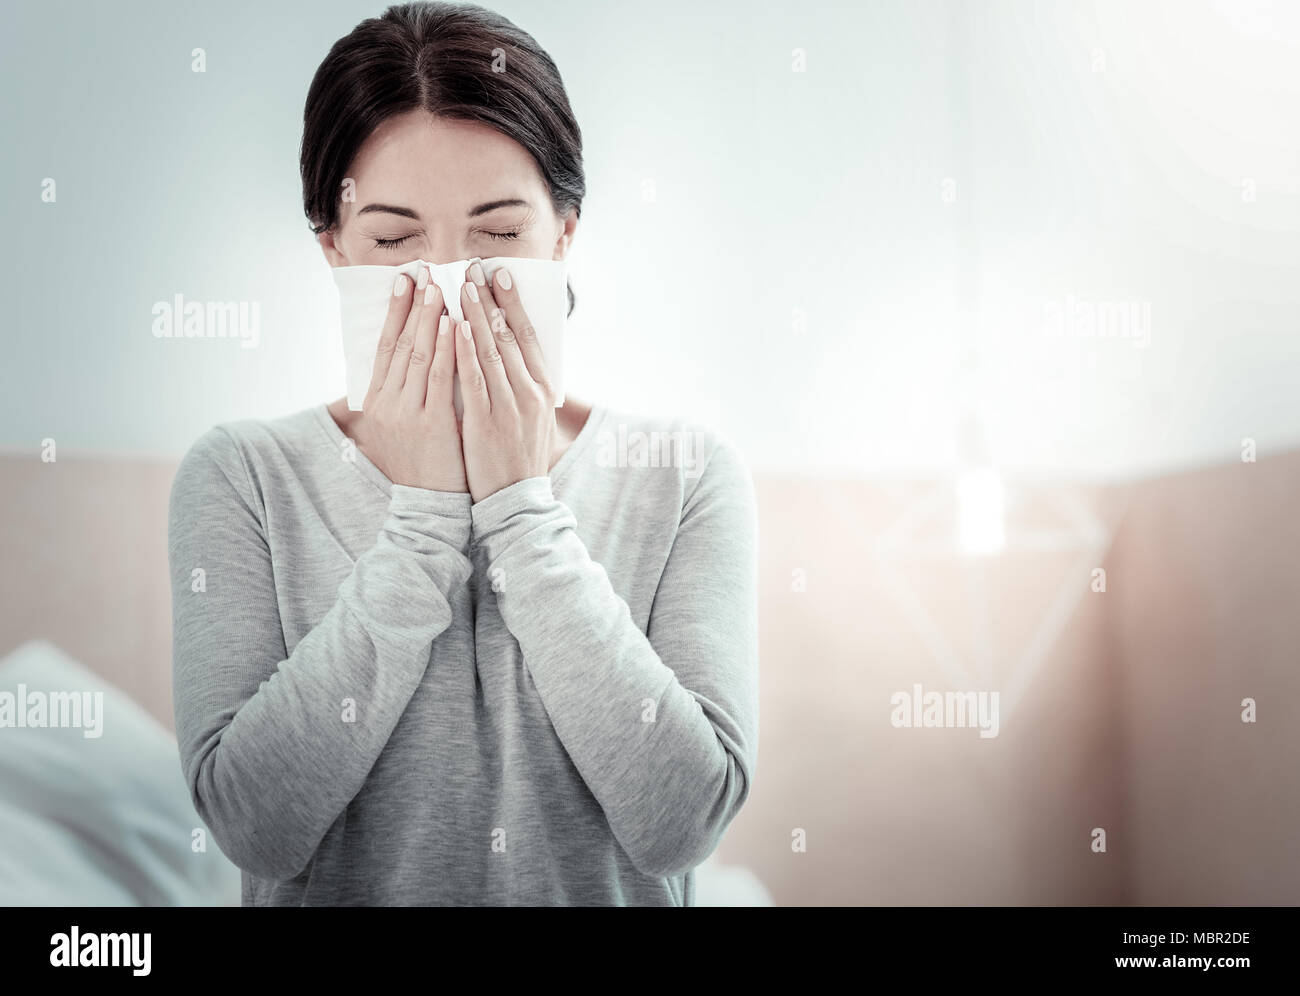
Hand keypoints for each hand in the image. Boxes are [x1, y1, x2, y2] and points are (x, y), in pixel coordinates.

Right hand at [352, 265, 467, 492]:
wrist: (429, 508)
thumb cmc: (424, 465)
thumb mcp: (403, 427)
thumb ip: (403, 394)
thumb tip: (408, 358)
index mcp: (379, 402)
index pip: (385, 346)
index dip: (395, 311)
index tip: (404, 280)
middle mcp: (388, 403)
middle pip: (400, 344)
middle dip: (413, 304)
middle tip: (424, 271)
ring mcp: (408, 413)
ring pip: (419, 355)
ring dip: (430, 317)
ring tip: (440, 287)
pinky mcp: (431, 424)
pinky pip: (440, 378)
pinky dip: (448, 348)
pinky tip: (456, 324)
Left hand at [454, 259, 556, 502]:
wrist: (516, 500)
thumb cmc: (520, 457)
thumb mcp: (535, 418)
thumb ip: (528, 387)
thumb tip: (523, 356)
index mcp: (543, 389)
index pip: (527, 336)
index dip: (512, 303)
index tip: (499, 275)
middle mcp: (530, 393)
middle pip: (508, 336)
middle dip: (489, 299)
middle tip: (473, 268)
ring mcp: (509, 407)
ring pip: (490, 351)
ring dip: (474, 315)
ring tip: (459, 286)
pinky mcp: (487, 422)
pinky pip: (474, 379)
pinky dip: (464, 351)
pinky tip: (454, 327)